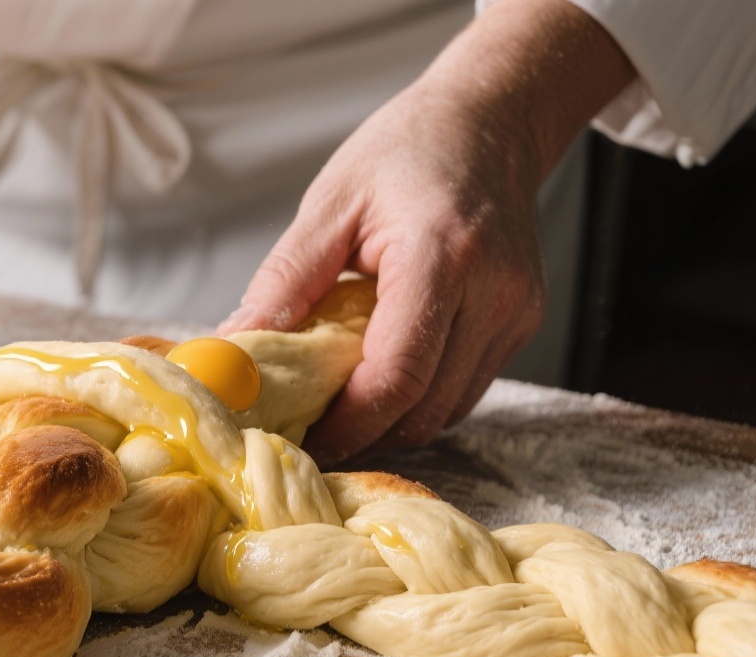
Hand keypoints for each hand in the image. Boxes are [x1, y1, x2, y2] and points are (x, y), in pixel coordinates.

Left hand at [219, 0, 633, 463]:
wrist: (490, 121)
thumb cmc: (407, 150)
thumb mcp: (329, 204)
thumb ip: (284, 282)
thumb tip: (233, 348)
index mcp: (441, 255)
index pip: (396, 374)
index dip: (347, 422)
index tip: (300, 436)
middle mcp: (493, 291)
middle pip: (424, 407)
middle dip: (363, 432)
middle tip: (306, 432)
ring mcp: (516, 312)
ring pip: (447, 411)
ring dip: (390, 423)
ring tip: (336, 408)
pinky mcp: (522, 323)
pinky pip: (464, 389)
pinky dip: (418, 400)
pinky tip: (378, 382)